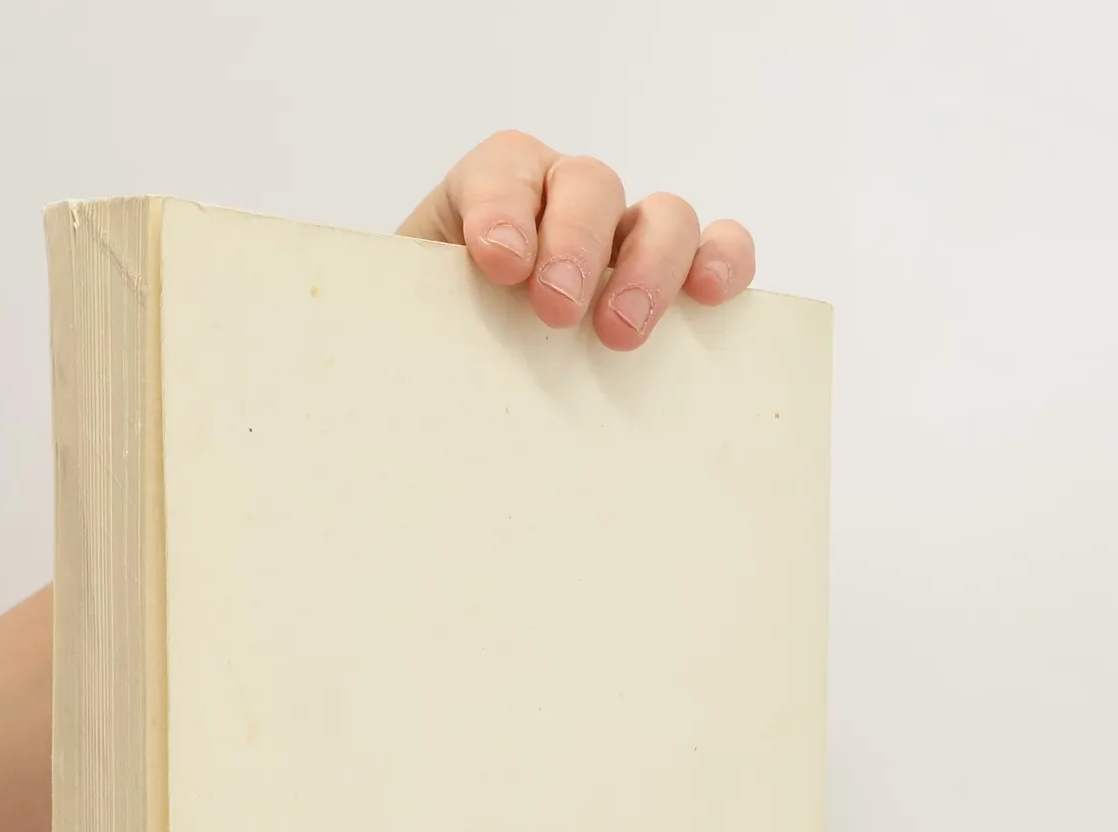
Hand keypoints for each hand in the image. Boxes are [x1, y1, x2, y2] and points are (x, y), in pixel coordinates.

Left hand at [398, 130, 755, 351]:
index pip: (505, 171)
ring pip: (660, 216)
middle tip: (558, 307)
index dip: (505, 207)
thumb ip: (411, 317)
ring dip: (650, 266)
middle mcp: (564, 205)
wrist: (456, 374)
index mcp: (492, 196)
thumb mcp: (411, 323)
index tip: (499, 262)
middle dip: (576, 242)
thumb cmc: (439, 346)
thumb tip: (396, 354)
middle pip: (588, 186)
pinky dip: (722, 263)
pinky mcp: (674, 279)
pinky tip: (708, 295)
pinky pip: (715, 250)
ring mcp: (625, 238)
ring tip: (622, 331)